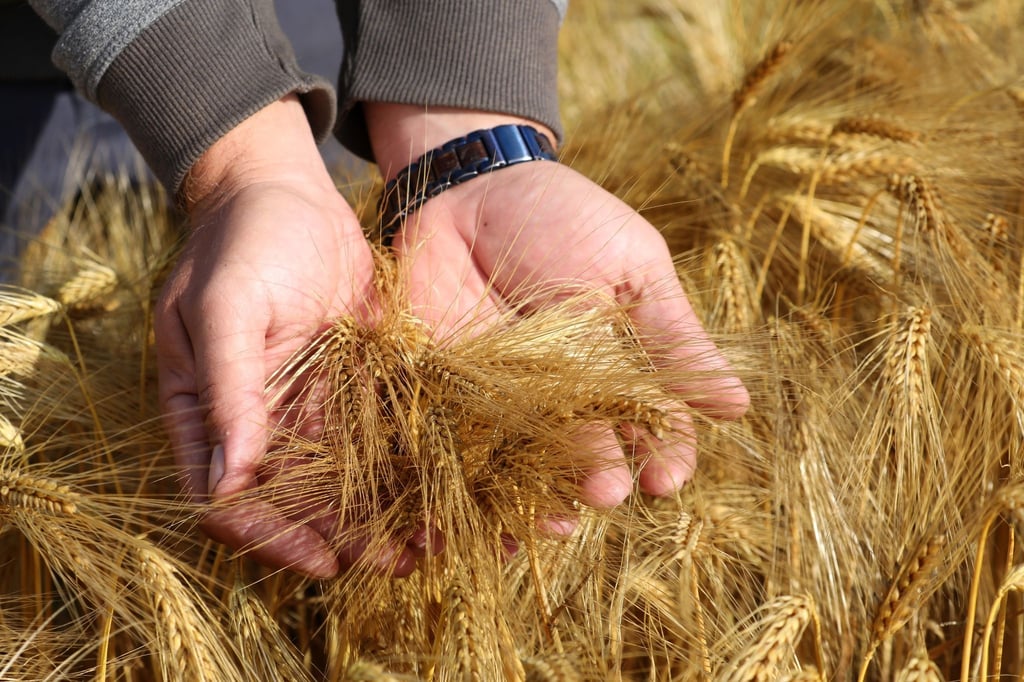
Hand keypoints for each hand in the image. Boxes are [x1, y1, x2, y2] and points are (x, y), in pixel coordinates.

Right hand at [156, 95, 412, 576]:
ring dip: (386, 511)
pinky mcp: (354, 385)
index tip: (327, 561)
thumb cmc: (243, 240)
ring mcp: (308, 406)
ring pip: (346, 478)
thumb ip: (226, 386)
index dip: (275, 538)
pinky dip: (410, 463)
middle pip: (298, 502)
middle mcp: (259, 423)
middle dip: (348, 538)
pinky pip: (381, 435)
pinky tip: (452, 482)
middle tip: (403, 563)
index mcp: (207, 415)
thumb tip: (226, 478)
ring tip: (437, 539)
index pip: (230, 502)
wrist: (289, 192)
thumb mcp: (226, 304)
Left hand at [366, 104, 749, 510]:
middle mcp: (564, 390)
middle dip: (599, 475)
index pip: (652, 420)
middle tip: (607, 495)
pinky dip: (470, 473)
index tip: (669, 478)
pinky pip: (460, 439)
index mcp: (617, 363)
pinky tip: (482, 499)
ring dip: (540, 490)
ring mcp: (503, 392)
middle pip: (588, 448)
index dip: (665, 451)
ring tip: (552, 516)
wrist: (470, 182)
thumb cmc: (561, 215)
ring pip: (528, 457)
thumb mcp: (630, 265)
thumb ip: (672, 334)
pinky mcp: (444, 386)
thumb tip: (737, 405)